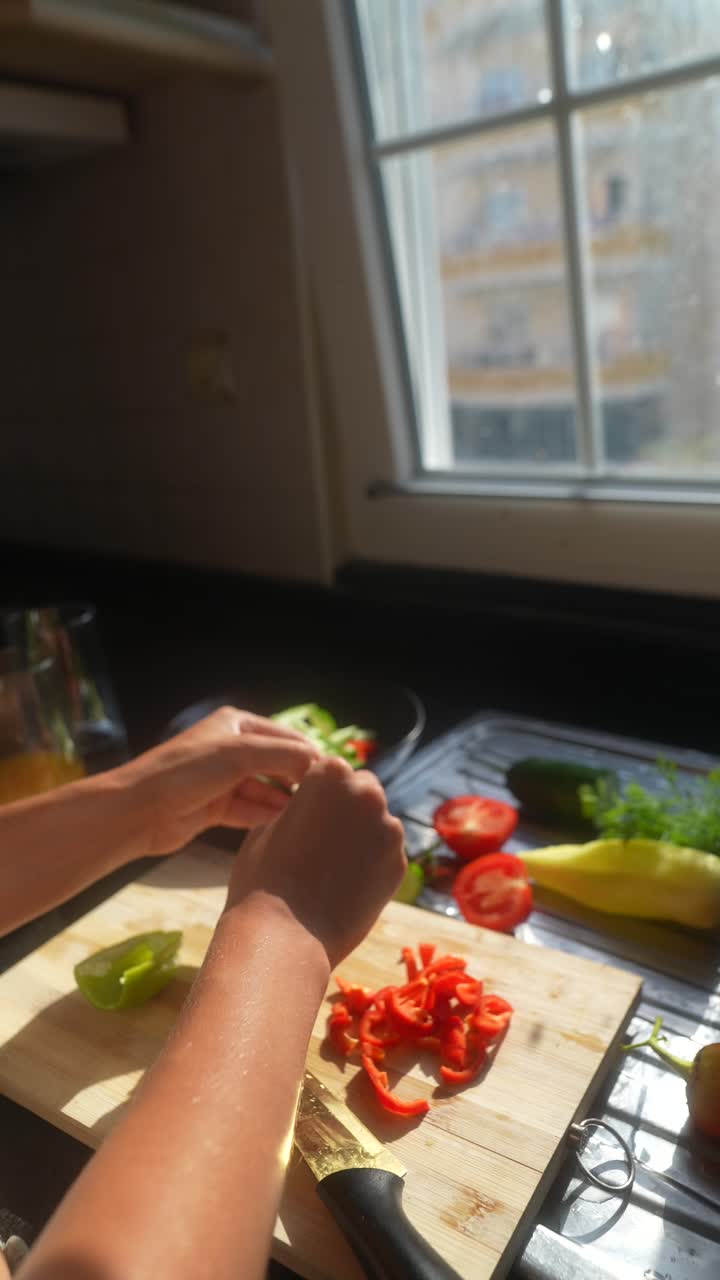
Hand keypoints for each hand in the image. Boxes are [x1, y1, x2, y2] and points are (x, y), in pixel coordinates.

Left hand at [123, 706, 320, 856]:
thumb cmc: (186, 772)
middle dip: (298, 780)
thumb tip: (321, 766)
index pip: (286, 737)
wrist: (138, 810)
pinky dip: (267, 817)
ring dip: (284, 802)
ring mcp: (223, 780)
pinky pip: (251, 810)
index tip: (335, 778)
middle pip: (277, 764)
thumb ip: (284, 755)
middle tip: (327, 802)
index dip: (310, 756)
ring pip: (265, 790)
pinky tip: (287, 826)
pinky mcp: (216, 808)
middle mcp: (231, 749)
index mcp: (236, 725)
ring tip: (311, 817)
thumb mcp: (239, 754)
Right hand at [226, 756, 406, 967]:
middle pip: (363, 790)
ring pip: (378, 823)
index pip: (331, 770)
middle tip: (322, 838)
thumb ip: (297, 807)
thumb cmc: (263, 878)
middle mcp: (367, 794)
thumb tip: (312, 808)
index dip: (318, 791)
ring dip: (362, 835)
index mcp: (331, 774)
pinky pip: (386, 854)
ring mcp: (389, 830)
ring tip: (332, 867)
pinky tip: (347, 885)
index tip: (307, 812)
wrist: (284, 936)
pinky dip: (372, 864)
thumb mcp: (266, 826)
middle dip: (347, 807)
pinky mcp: (400, 865)